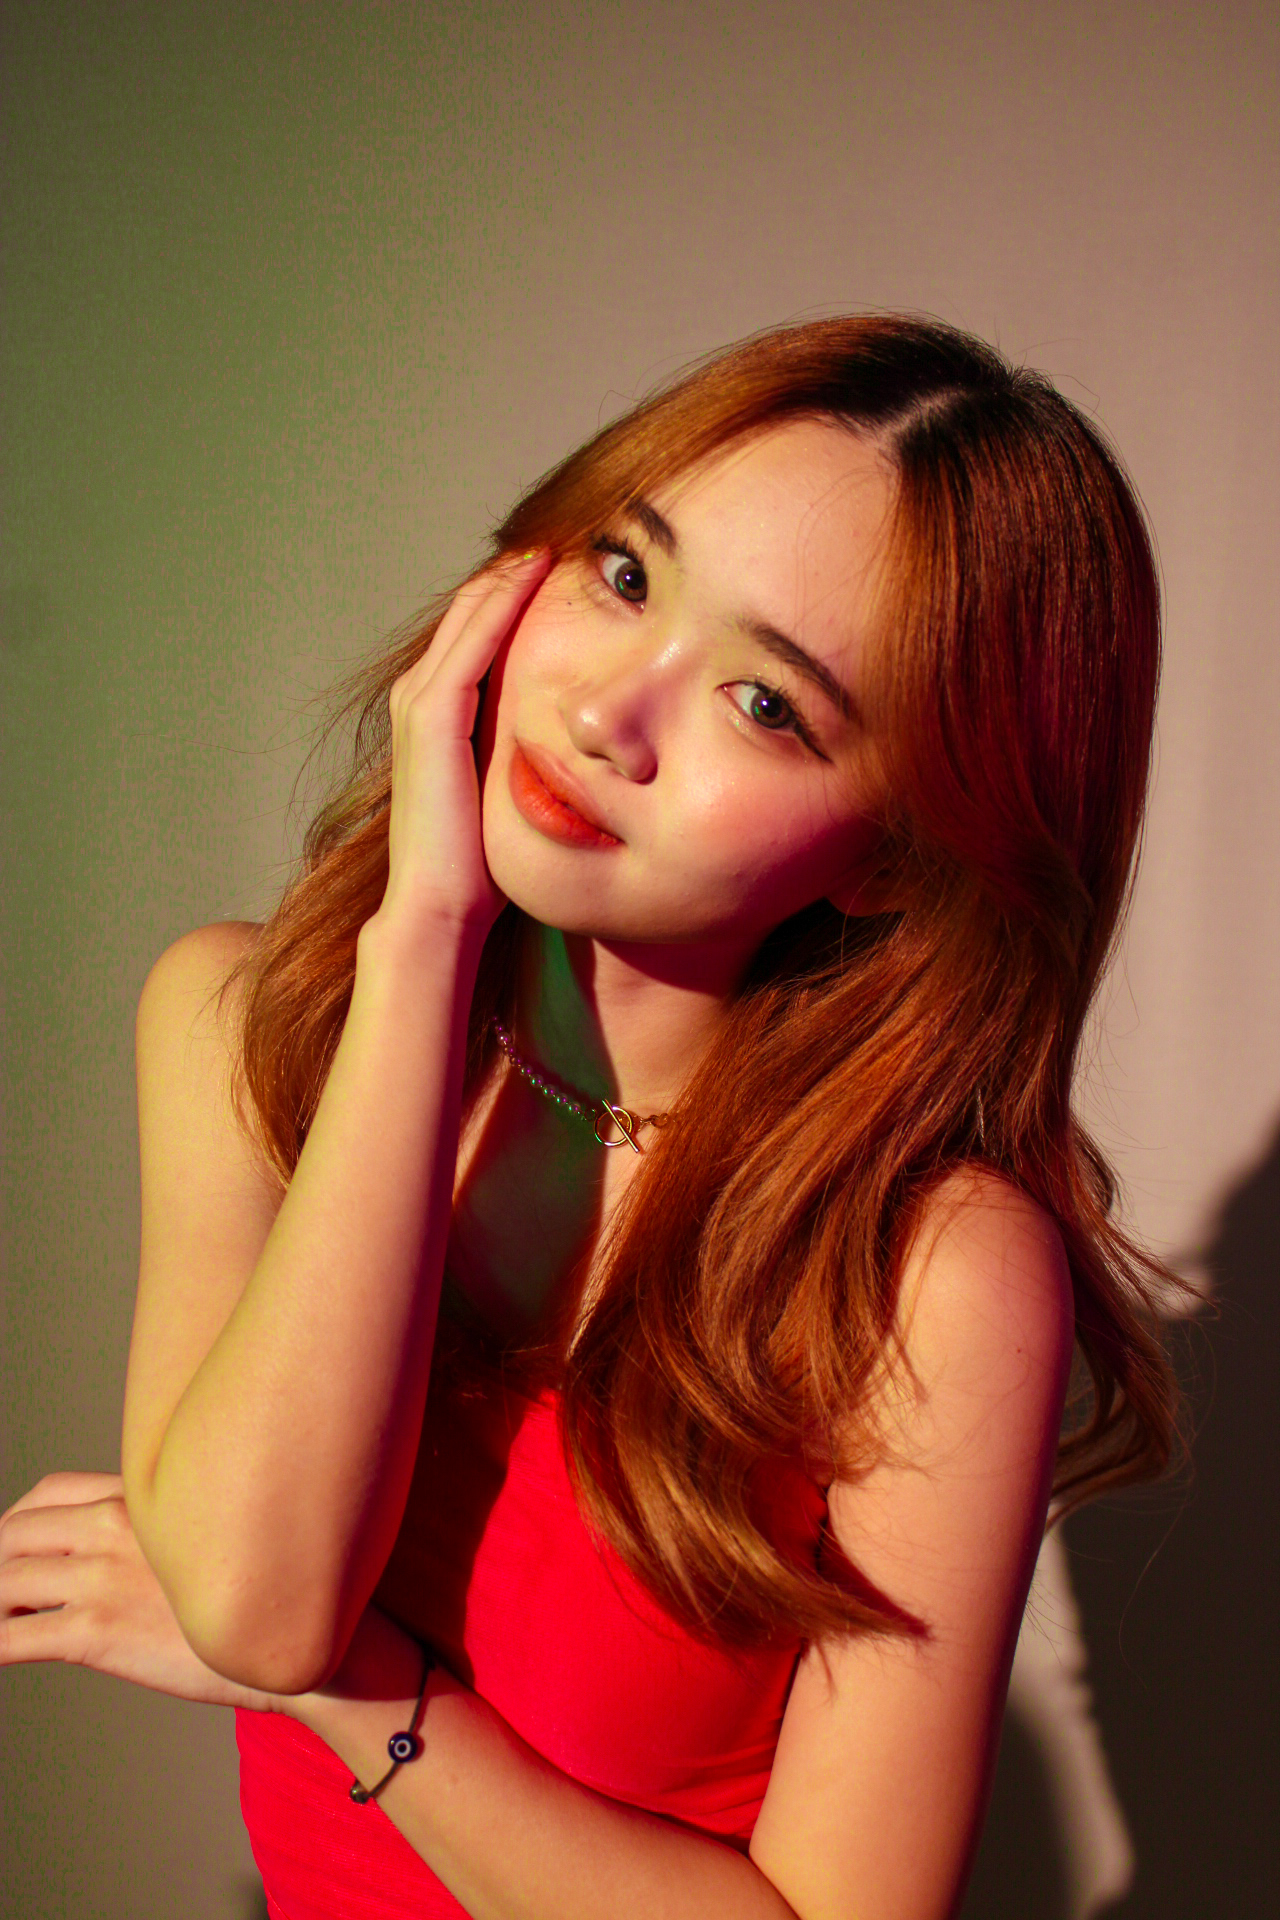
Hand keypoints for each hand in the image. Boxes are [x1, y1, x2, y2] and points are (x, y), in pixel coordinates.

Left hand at [0, 1472, 275, 1712]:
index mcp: (140, 1496)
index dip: (18, 1521)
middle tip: (4, 1596)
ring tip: (3, 1625)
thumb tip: (127, 1550)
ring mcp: (102, 1577)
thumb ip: (160, 1528)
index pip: (48, 1492)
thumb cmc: (258, 1594)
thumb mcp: (206, 1534)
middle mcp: (114, 1525)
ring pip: (2, 1581)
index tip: (17, 1550)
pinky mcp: (96, 1631)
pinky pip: (9, 1637)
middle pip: (15, 1533)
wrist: (290, 1641)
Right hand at [378, 550, 551, 939]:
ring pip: (470, 614)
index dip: (523, 595)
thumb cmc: (480, 866)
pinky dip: (503, 605)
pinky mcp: (431, 717)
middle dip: (519, 573)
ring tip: (558, 540)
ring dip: (512, 577)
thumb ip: (531, 752)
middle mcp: (422, 696)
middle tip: (572, 534)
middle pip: (473, 610)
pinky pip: (472, 644)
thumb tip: (590, 740)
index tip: (575, 567)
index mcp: (440, 711)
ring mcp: (421, 703)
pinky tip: (537, 575)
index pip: (482, 630)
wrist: (442, 910)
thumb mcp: (512, 788)